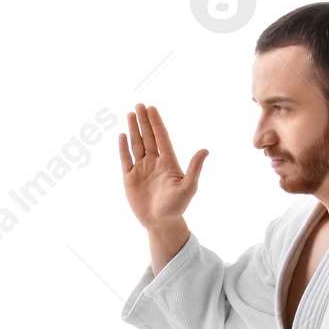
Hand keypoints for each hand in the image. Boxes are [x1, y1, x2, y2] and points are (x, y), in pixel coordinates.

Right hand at [119, 102, 206, 228]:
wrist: (160, 223)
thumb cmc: (176, 207)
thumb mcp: (188, 187)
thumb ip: (194, 168)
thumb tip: (205, 150)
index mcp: (168, 162)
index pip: (161, 137)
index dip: (156, 123)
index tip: (152, 108)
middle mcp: (154, 162)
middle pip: (148, 137)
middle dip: (144, 121)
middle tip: (139, 105)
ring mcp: (141, 169)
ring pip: (136, 145)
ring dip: (134, 129)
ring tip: (130, 114)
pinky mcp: (130, 178)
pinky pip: (125, 159)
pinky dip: (123, 147)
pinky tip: (122, 135)